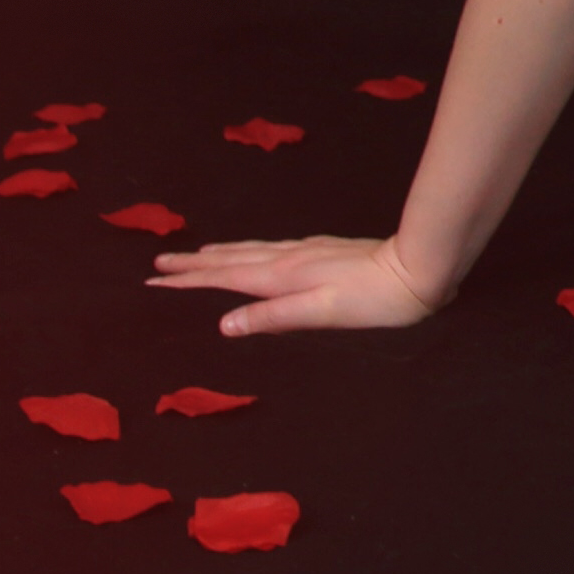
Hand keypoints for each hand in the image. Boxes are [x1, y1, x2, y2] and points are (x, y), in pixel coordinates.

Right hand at [148, 234, 450, 336]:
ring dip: (220, 254)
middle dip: (195, 263)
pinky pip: (271, 249)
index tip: (154, 280)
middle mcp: (289, 259)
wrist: (419, 267)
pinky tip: (255, 252)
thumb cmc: (373, 299)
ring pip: (252, 251)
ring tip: (198, 255)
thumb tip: (223, 324)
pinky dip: (249, 251)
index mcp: (282, 277)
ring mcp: (307, 251)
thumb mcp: (321, 312)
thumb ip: (274, 317)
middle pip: (232, 260)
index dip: (189, 281)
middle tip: (159, 262)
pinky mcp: (323, 249)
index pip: (225, 279)